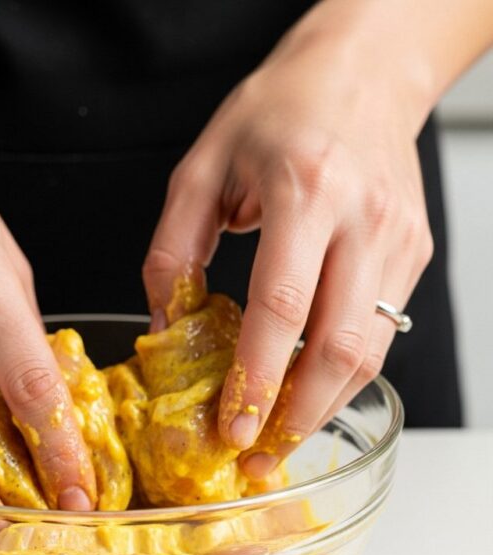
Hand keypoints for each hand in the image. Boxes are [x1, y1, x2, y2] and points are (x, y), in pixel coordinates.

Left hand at [142, 12, 433, 477]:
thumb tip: (164, 327)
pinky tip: (308, 389)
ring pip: (370, 350)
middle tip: (260, 458)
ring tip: (281, 439)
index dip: (257, 377)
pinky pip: (381, 330)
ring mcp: (397, 240)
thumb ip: (174, 251)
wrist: (360, 74)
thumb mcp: (200, 169)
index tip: (234, 429)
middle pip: (340, 345)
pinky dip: (342, 371)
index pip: (282, 306)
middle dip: (298, 415)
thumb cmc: (277, 112)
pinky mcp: (413, 254)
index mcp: (304, 190)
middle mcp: (362, 219)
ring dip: (323, 405)